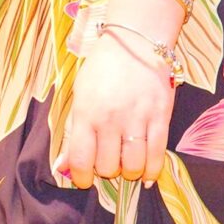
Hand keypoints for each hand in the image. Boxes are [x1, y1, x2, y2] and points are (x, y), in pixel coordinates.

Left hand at [52, 42, 174, 189]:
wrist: (135, 43)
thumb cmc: (102, 70)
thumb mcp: (79, 95)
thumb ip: (72, 132)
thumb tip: (63, 166)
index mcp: (86, 113)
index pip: (81, 159)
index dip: (81, 178)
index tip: (84, 180)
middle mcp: (110, 119)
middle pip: (108, 166)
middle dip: (107, 171)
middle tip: (109, 161)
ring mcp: (137, 119)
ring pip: (133, 165)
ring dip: (129, 172)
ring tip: (127, 164)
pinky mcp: (160, 117)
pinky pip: (157, 155)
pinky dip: (152, 170)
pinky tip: (147, 173)